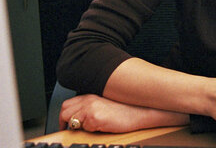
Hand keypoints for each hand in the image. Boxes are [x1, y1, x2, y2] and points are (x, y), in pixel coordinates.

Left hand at [59, 94, 182, 132]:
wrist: (141, 111)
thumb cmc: (127, 109)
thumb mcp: (106, 104)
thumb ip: (92, 107)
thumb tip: (79, 120)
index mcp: (91, 96)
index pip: (68, 104)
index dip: (64, 115)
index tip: (65, 124)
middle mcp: (89, 100)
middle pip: (65, 110)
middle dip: (64, 122)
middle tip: (69, 130)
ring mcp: (91, 108)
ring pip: (71, 120)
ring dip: (76, 127)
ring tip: (88, 128)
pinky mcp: (96, 118)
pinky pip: (85, 128)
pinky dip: (90, 130)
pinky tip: (101, 127)